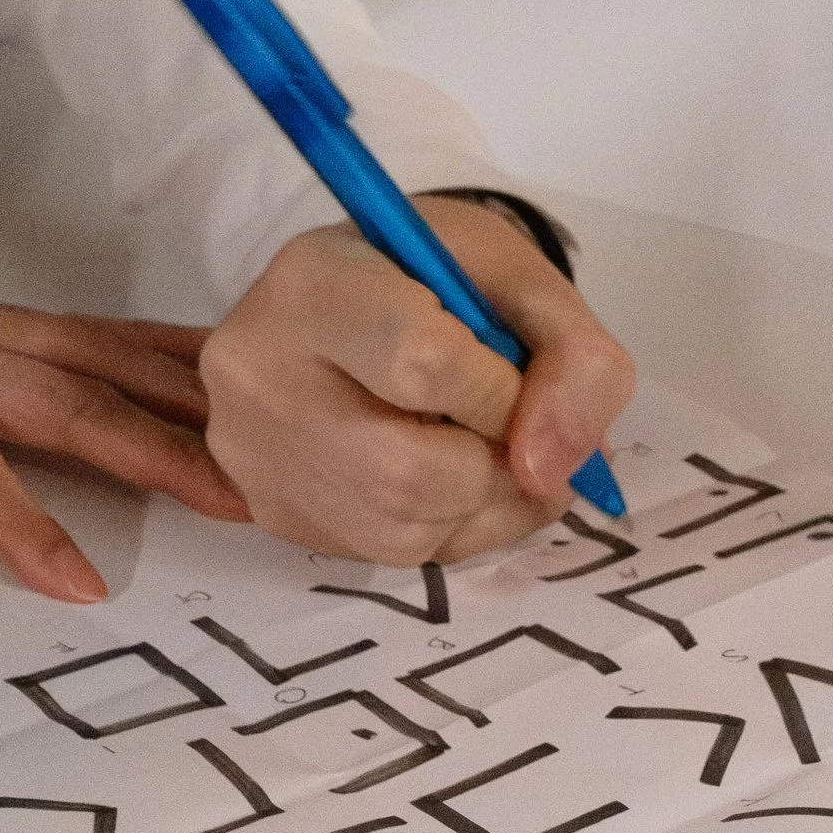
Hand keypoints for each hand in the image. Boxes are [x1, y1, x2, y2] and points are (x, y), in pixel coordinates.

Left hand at [0, 75, 245, 599]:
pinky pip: (57, 330)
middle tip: (248, 496)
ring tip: (256, 431)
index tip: (84, 583)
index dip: (22, 525)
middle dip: (159, 453)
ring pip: (79, 356)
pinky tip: (187, 364)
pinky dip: (133, 347)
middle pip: (59, 403)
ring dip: (172, 393)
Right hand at [199, 200, 635, 562]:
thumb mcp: (516, 277)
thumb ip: (573, 356)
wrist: (344, 309)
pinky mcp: (278, 515)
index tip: (517, 376)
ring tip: (481, 442)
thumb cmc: (429, 279)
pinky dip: (456, 524)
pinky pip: (397, 555)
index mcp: (314, 284)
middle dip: (496, 463)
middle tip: (509, 425)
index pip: (423, 364)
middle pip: (408, 472)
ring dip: (484, 500)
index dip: (503, 393)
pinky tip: (449, 472)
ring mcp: (259, 457)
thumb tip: (560, 470)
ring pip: (407, 529)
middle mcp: (259, 376)